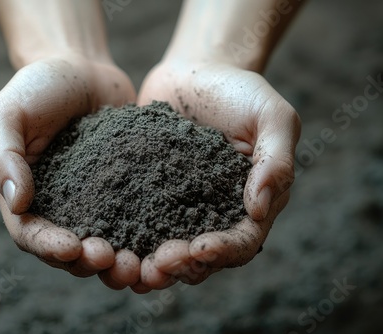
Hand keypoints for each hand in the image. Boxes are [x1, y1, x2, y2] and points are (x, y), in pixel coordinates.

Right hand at [0, 54, 141, 285]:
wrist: (80, 67)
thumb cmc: (36, 87)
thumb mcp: (7, 114)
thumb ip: (2, 155)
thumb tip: (15, 202)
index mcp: (20, 196)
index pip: (30, 233)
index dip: (49, 247)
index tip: (73, 248)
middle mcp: (56, 207)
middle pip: (69, 251)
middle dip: (92, 262)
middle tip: (120, 265)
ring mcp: (91, 202)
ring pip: (103, 243)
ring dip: (121, 260)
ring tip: (144, 265)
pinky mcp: (122, 191)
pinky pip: (132, 219)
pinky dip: (145, 235)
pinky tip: (165, 241)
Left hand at [135, 60, 300, 288]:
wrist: (195, 72)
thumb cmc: (239, 91)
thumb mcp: (271, 116)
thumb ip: (276, 160)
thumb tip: (260, 210)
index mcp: (250, 203)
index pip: (242, 241)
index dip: (222, 252)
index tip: (198, 249)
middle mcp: (214, 213)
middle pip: (202, 258)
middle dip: (180, 267)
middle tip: (156, 266)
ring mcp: (179, 207)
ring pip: (167, 250)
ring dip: (150, 266)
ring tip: (129, 268)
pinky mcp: (148, 195)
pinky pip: (137, 223)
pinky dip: (125, 240)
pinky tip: (106, 245)